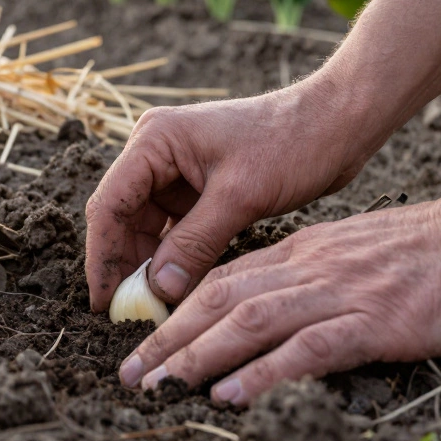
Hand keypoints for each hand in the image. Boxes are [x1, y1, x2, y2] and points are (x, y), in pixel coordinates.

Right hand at [85, 76, 371, 309]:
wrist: (338, 124)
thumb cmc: (292, 143)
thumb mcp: (240, 196)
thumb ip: (195, 243)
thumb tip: (159, 290)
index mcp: (154, 141)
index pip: (110, 204)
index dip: (102, 257)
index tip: (104, 303)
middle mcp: (156, 152)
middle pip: (121, 218)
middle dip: (124, 266)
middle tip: (127, 316)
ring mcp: (176, 171)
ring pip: (145, 228)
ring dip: (148, 267)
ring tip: (151, 311)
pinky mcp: (198, 189)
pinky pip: (172, 230)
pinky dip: (173, 260)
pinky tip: (176, 291)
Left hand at [117, 179, 440, 404]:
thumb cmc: (436, 251)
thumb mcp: (358, 253)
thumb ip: (314, 275)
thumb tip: (274, 307)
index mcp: (304, 251)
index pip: (224, 278)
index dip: (178, 310)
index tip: (145, 340)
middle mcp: (309, 267)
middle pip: (220, 299)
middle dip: (168, 338)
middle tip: (129, 374)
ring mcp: (340, 292)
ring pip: (249, 322)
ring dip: (196, 356)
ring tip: (159, 386)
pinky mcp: (375, 320)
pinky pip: (308, 348)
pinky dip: (263, 372)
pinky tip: (230, 394)